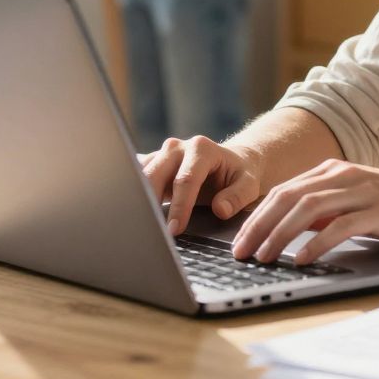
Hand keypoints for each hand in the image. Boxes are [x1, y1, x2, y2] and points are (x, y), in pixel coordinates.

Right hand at [141, 136, 265, 235]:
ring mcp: (162, 155)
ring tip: (135, 225)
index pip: (185, 180)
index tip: (174, 230)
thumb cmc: (239, 175)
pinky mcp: (152, 164)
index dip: (179, 207)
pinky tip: (128, 213)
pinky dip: (131, 195)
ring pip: (140, 176)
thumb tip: (220, 209)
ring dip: (136, 199)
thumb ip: (238, 196)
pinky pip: (135, 177)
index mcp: (202, 149)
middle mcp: (178, 147)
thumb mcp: (249, 184)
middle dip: (150, 203)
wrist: (232, 162)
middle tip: (150, 231)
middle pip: (155, 175)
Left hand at [231, 160, 378, 265]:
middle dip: (258, 226)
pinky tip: (301, 260)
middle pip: (287, 197)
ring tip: (263, 258)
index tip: (238, 241)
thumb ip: (328, 211)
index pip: (283, 191)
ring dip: (279, 235)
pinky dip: (315, 243)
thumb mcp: (359, 203)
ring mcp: (362, 191)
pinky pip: (339, 226)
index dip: (256, 216)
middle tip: (240, 252)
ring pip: (307, 209)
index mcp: (335, 171)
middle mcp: (344, 175)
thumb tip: (292, 229)